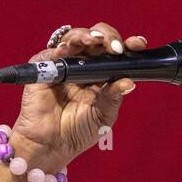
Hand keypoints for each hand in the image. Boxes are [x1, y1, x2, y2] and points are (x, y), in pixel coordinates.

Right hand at [8, 24, 149, 172]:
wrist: (52, 146)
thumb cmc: (78, 132)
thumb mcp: (103, 116)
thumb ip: (113, 98)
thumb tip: (129, 82)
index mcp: (101, 74)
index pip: (114, 53)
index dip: (127, 45)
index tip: (138, 44)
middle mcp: (83, 65)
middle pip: (95, 38)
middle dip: (107, 35)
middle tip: (115, 47)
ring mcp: (63, 65)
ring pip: (74, 38)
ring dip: (85, 35)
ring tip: (94, 41)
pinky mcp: (43, 68)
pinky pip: (50, 52)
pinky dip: (59, 48)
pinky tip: (67, 51)